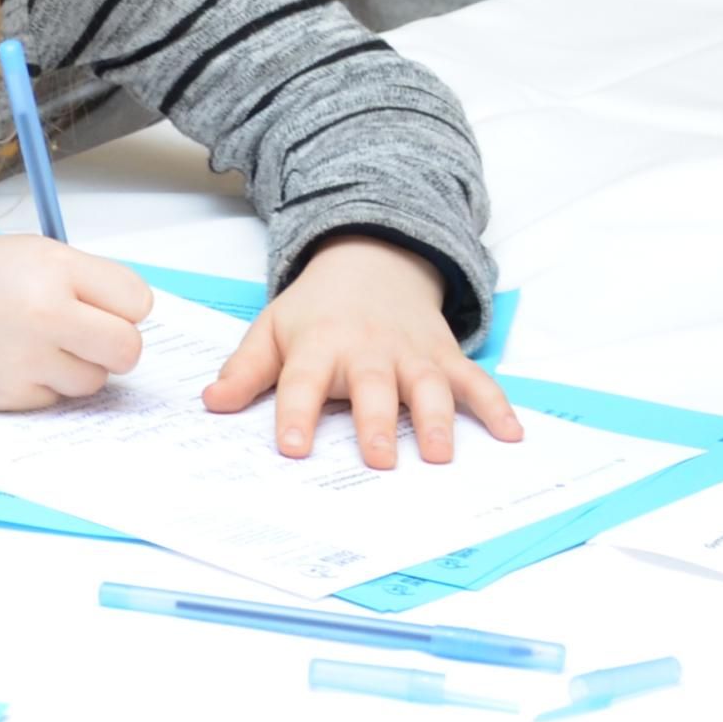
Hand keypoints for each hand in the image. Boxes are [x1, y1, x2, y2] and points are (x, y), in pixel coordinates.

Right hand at [0, 236, 154, 411]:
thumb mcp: (36, 254)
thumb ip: (89, 283)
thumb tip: (134, 324)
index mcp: (55, 270)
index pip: (138, 303)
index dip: (122, 307)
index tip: (100, 305)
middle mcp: (44, 315)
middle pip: (127, 350)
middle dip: (114, 346)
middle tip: (87, 336)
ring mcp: (26, 360)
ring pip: (94, 381)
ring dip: (76, 367)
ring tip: (38, 345)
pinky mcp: (9, 395)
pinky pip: (55, 399)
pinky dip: (42, 384)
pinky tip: (12, 361)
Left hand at [204, 237, 525, 466]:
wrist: (373, 260)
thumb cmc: (317, 310)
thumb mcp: (272, 329)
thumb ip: (245, 369)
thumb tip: (211, 402)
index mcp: (319, 346)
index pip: (302, 381)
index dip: (295, 414)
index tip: (291, 448)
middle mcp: (369, 350)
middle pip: (372, 386)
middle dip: (376, 422)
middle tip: (378, 461)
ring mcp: (411, 354)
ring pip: (427, 386)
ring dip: (436, 420)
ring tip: (439, 456)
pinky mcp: (444, 357)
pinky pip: (474, 381)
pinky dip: (496, 406)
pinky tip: (512, 434)